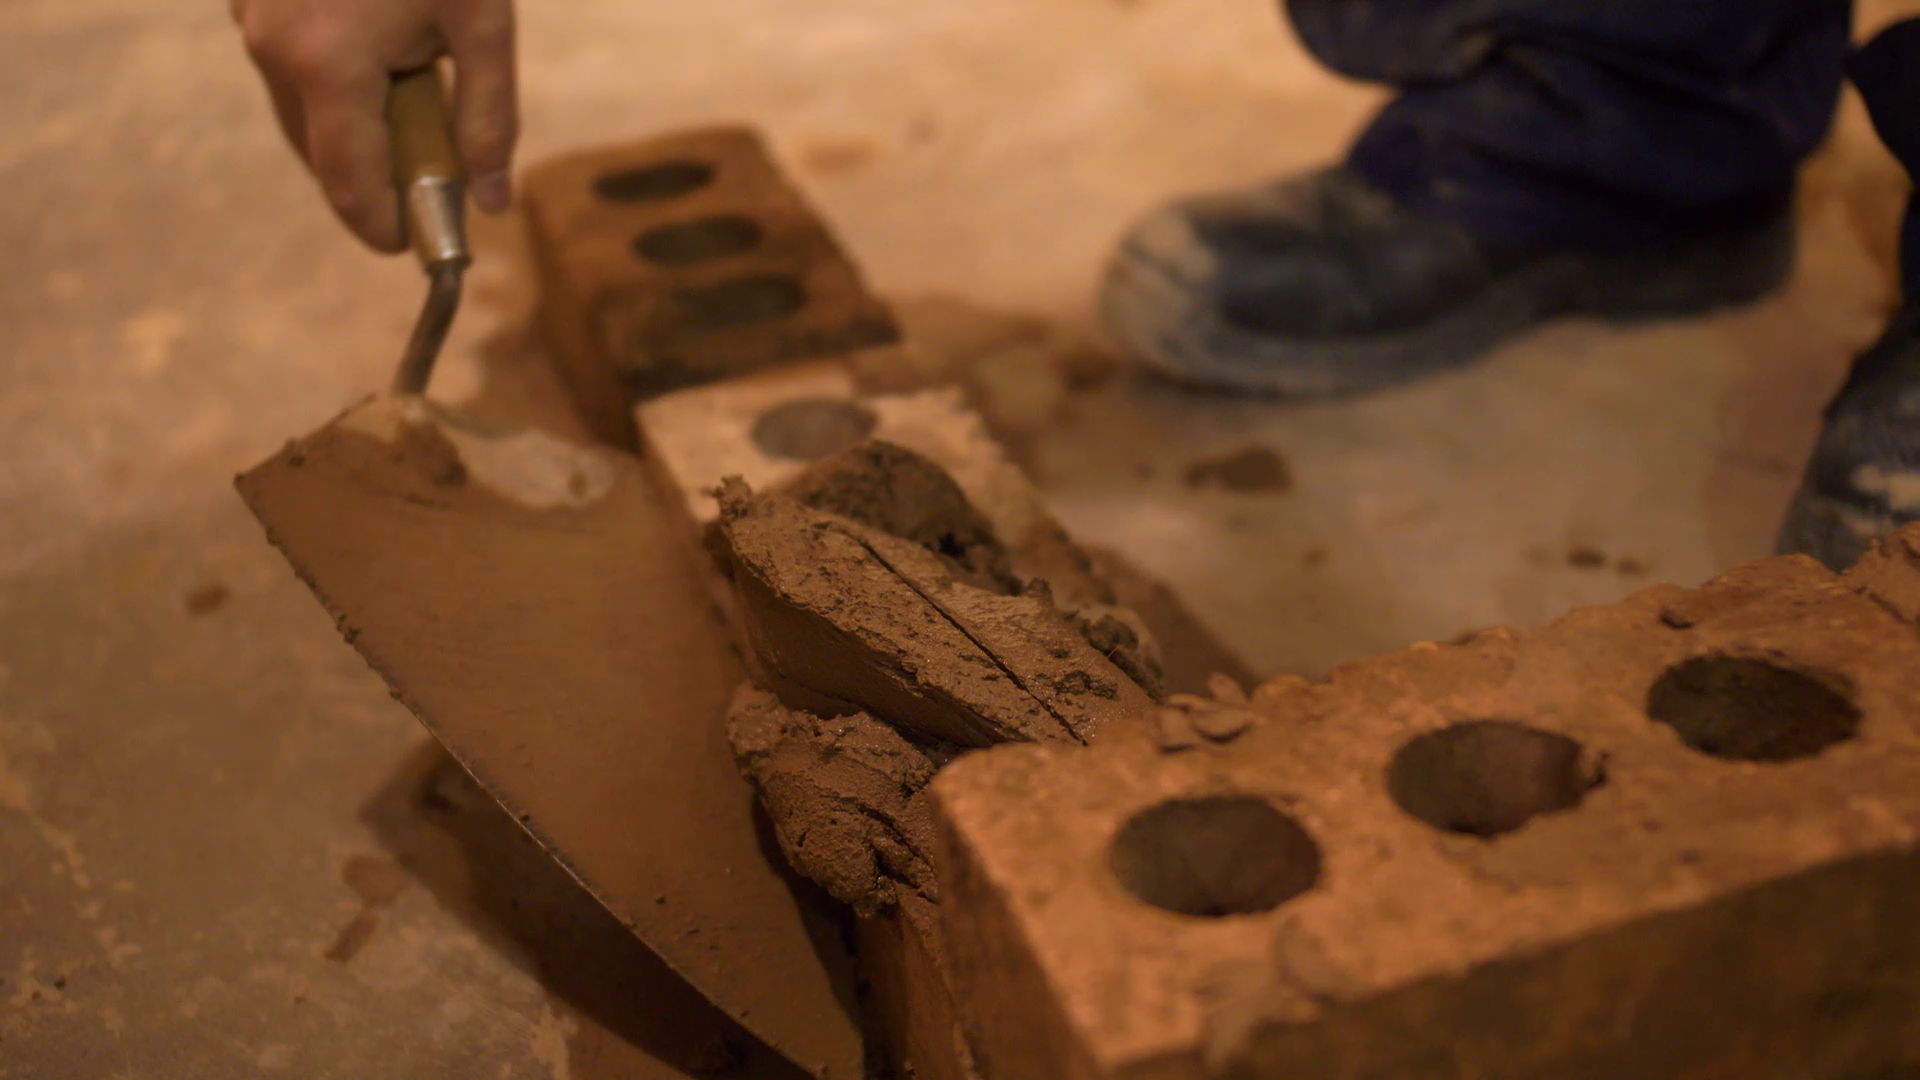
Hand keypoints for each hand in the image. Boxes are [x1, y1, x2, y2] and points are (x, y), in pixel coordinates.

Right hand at [233, 0, 517, 252]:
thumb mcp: (484, 22)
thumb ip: (488, 117)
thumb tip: (492, 203)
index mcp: (329, 65)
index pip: (347, 184)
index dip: (379, 225)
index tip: (411, 243)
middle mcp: (273, 49)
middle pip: (320, 153)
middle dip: (372, 175)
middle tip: (432, 160)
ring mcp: (249, 18)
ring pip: (300, 111)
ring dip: (350, 124)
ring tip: (410, 84)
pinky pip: (287, 65)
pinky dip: (329, 79)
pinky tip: (378, 44)